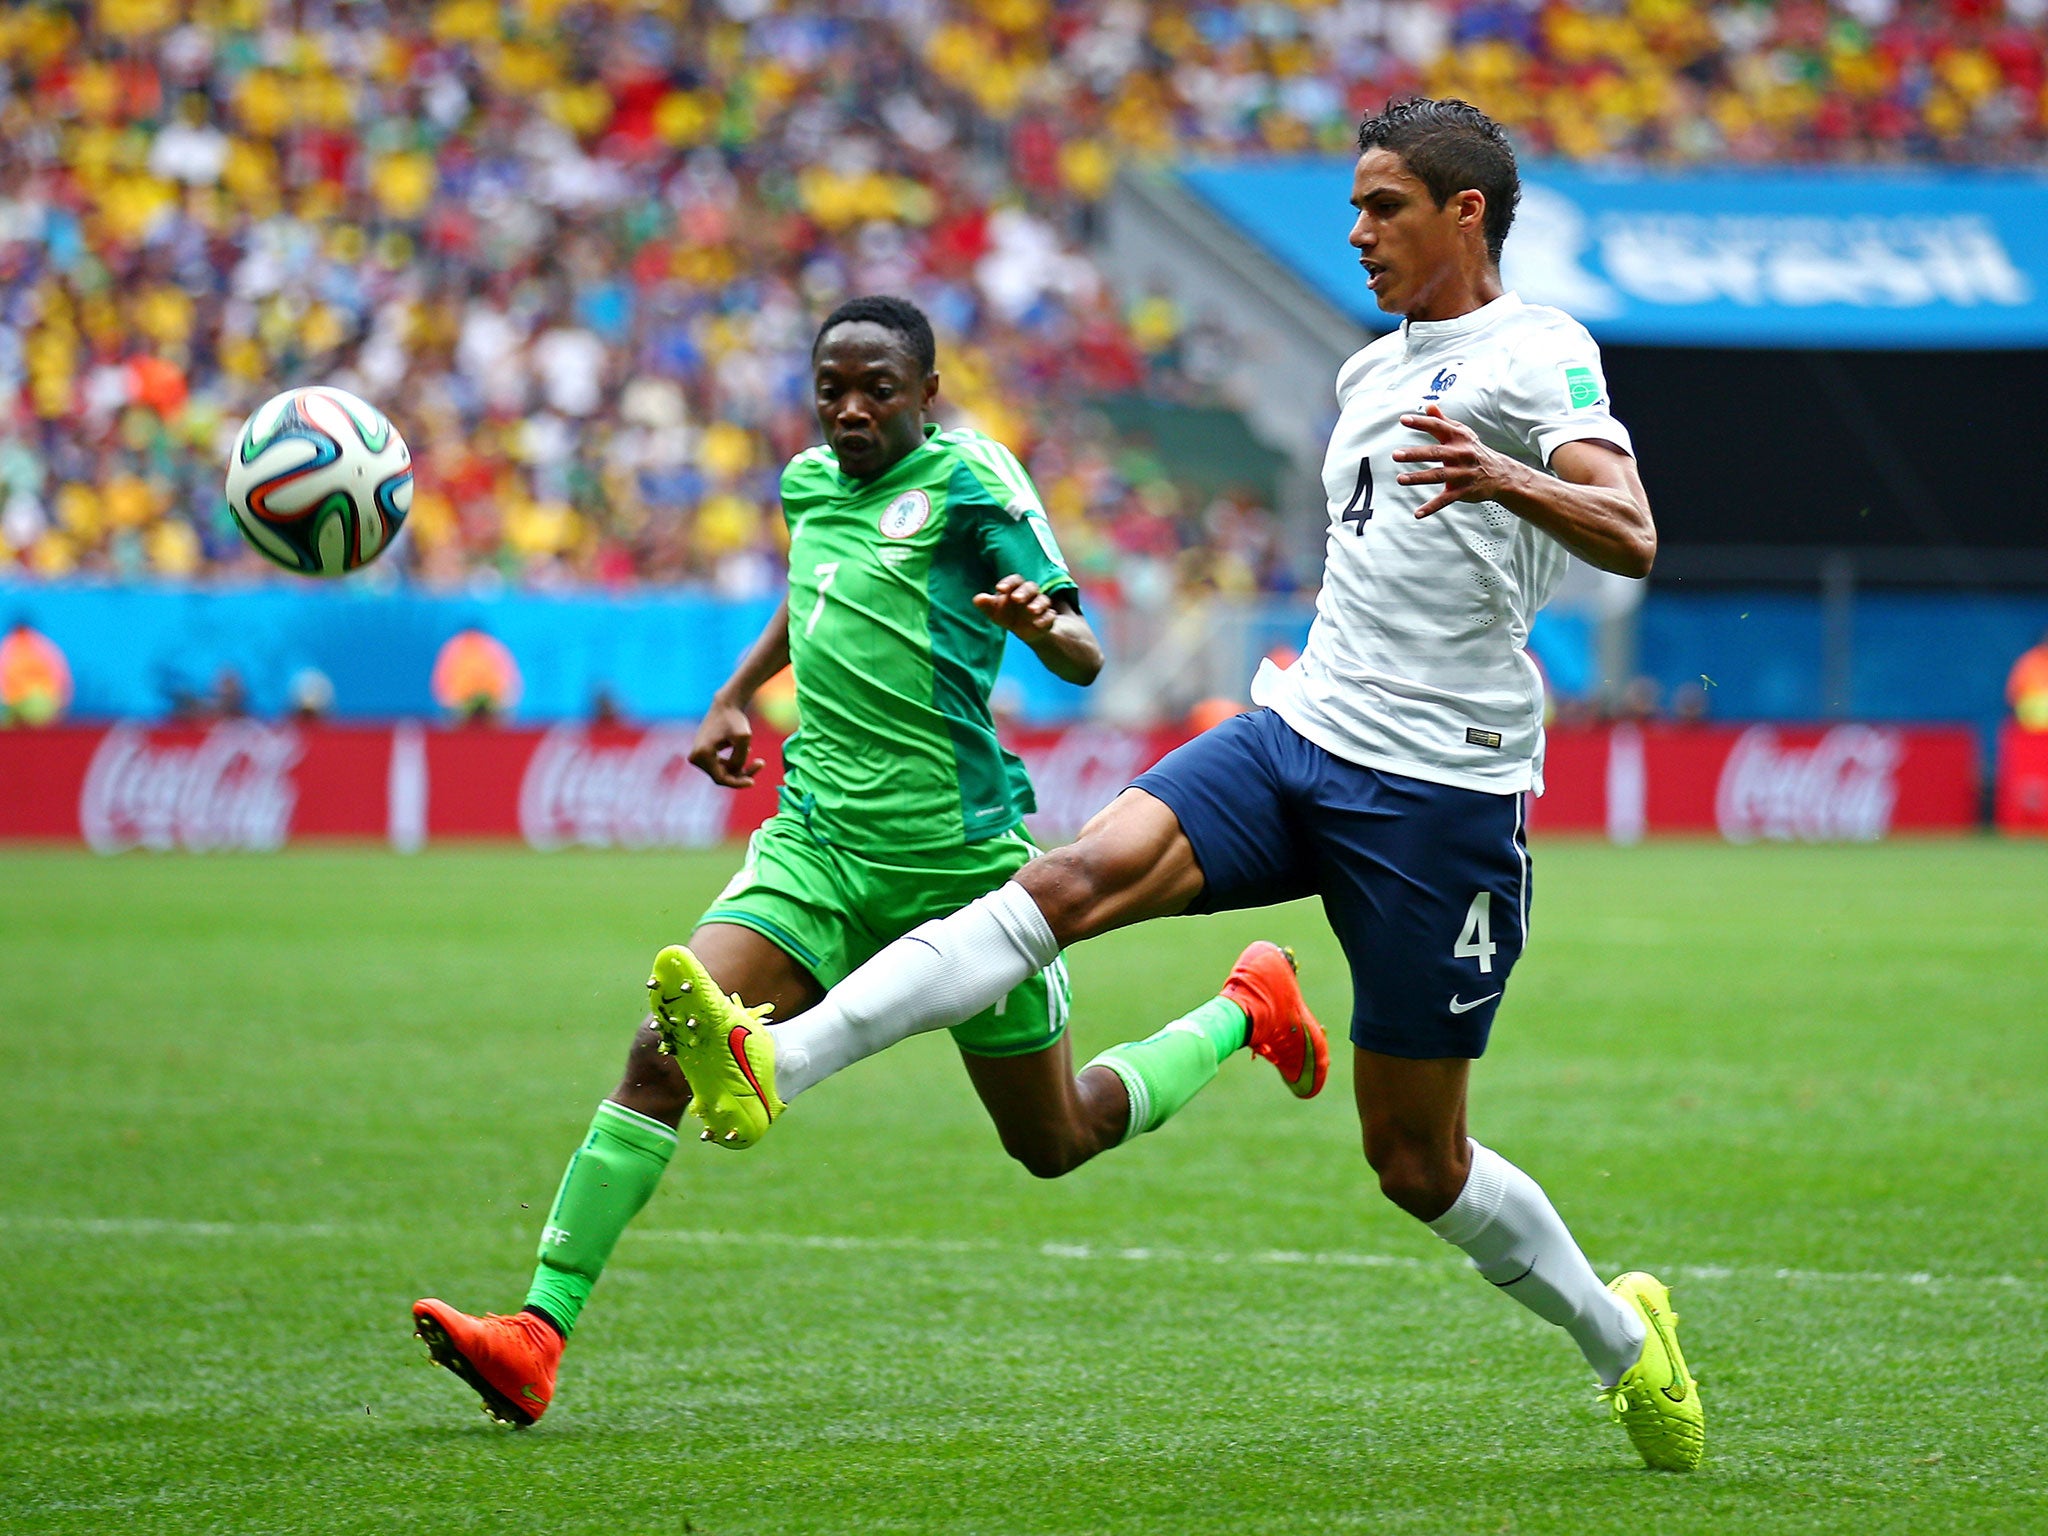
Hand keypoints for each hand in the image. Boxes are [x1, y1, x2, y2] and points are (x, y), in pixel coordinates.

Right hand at [689, 699, 764, 787]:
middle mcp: (695, 757)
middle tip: (760, 764)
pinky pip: (719, 765)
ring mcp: (697, 755)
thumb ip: (740, 758)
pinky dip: (734, 763)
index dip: (738, 782)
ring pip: (722, 772)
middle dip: (741, 774)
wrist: (726, 704)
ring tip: (758, 760)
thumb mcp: (743, 738)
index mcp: (702, 754)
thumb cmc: (735, 719)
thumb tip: (736, 772)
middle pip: (721, 776)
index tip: (753, 782)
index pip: (721, 778)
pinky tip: (747, 750)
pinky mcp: (702, 753)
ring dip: (739, 768)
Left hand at [972, 574, 1057, 638]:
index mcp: (1016, 589)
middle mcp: (1030, 594)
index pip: (1014, 580)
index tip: (999, 589)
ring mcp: (1041, 605)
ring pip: (1043, 600)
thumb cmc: (1008, 615)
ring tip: (1031, 610)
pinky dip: (1045, 619)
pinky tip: (1038, 624)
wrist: (1027, 630)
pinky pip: (1050, 616)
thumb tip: (977, 599)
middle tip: (1016, 598)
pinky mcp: (1049, 618)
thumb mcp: (996, 612)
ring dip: (1037, 604)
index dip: (1008, 583)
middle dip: (1024, 592)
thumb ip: (987, 605)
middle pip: (1030, 587)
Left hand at [1391, 404, 1528, 517]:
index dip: (1420, 422)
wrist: (1499, 474)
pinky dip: (1431, 507)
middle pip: (1435, 453)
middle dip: (1415, 454)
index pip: (1437, 427)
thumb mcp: (1462, 433)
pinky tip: (1417, 513)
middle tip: (1396, 455)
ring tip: (1400, 479)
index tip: (1403, 420)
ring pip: (1438, 475)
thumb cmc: (1474, 451)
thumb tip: (1428, 406)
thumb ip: (1443, 421)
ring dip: (1418, 478)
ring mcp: (1462, 473)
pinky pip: (1445, 500)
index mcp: (1458, 437)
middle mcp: (1460, 454)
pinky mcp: (1463, 491)